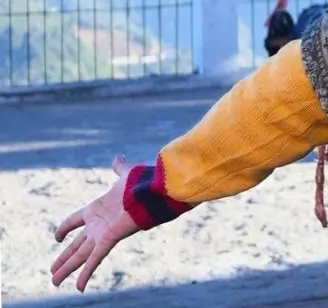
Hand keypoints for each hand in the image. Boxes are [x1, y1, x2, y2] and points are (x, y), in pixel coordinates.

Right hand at [51, 155, 141, 291]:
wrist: (156, 190)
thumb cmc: (143, 183)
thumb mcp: (126, 175)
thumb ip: (120, 169)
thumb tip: (118, 158)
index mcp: (96, 209)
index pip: (75, 221)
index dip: (64, 228)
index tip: (57, 238)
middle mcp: (98, 224)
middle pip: (76, 246)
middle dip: (63, 259)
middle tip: (52, 272)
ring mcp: (102, 233)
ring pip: (80, 255)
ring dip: (66, 269)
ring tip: (54, 281)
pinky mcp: (109, 239)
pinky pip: (94, 259)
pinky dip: (85, 273)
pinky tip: (78, 288)